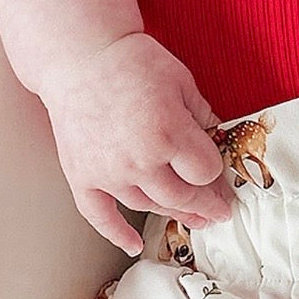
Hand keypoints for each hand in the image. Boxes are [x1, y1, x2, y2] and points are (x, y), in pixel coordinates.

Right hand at [37, 31, 235, 257]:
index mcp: (168, 133)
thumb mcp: (181, 80)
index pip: (205, 172)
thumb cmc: (131, 60)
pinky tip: (133, 245)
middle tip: (218, 212)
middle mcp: (139, 160)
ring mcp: (109, 172)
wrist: (78, 53)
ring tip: (192, 219)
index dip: (215, 173)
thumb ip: (203, 116)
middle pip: (182, 198)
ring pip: (149, 206)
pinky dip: (116, 234)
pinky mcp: (82, 176)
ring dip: (173, 215)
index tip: (218, 173)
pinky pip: (99, 215)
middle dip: (205, 206)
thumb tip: (220, 143)